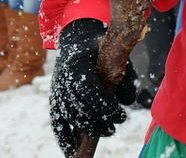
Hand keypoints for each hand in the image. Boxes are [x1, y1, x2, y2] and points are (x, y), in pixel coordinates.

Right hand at [50, 19, 136, 156]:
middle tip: (115, 127)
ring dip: (88, 129)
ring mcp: (57, 91)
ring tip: (107, 132)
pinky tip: (72, 151)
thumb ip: (125, 77)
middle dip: (100, 121)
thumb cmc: (103, 50)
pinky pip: (57, 122)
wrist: (77, 40)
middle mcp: (64, 79)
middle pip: (80, 107)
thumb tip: (129, 102)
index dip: (105, 106)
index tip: (120, 116)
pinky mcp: (54, 101)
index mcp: (78, 64)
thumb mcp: (118, 57)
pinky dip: (64, 138)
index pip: (90, 91)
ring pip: (71, 117)